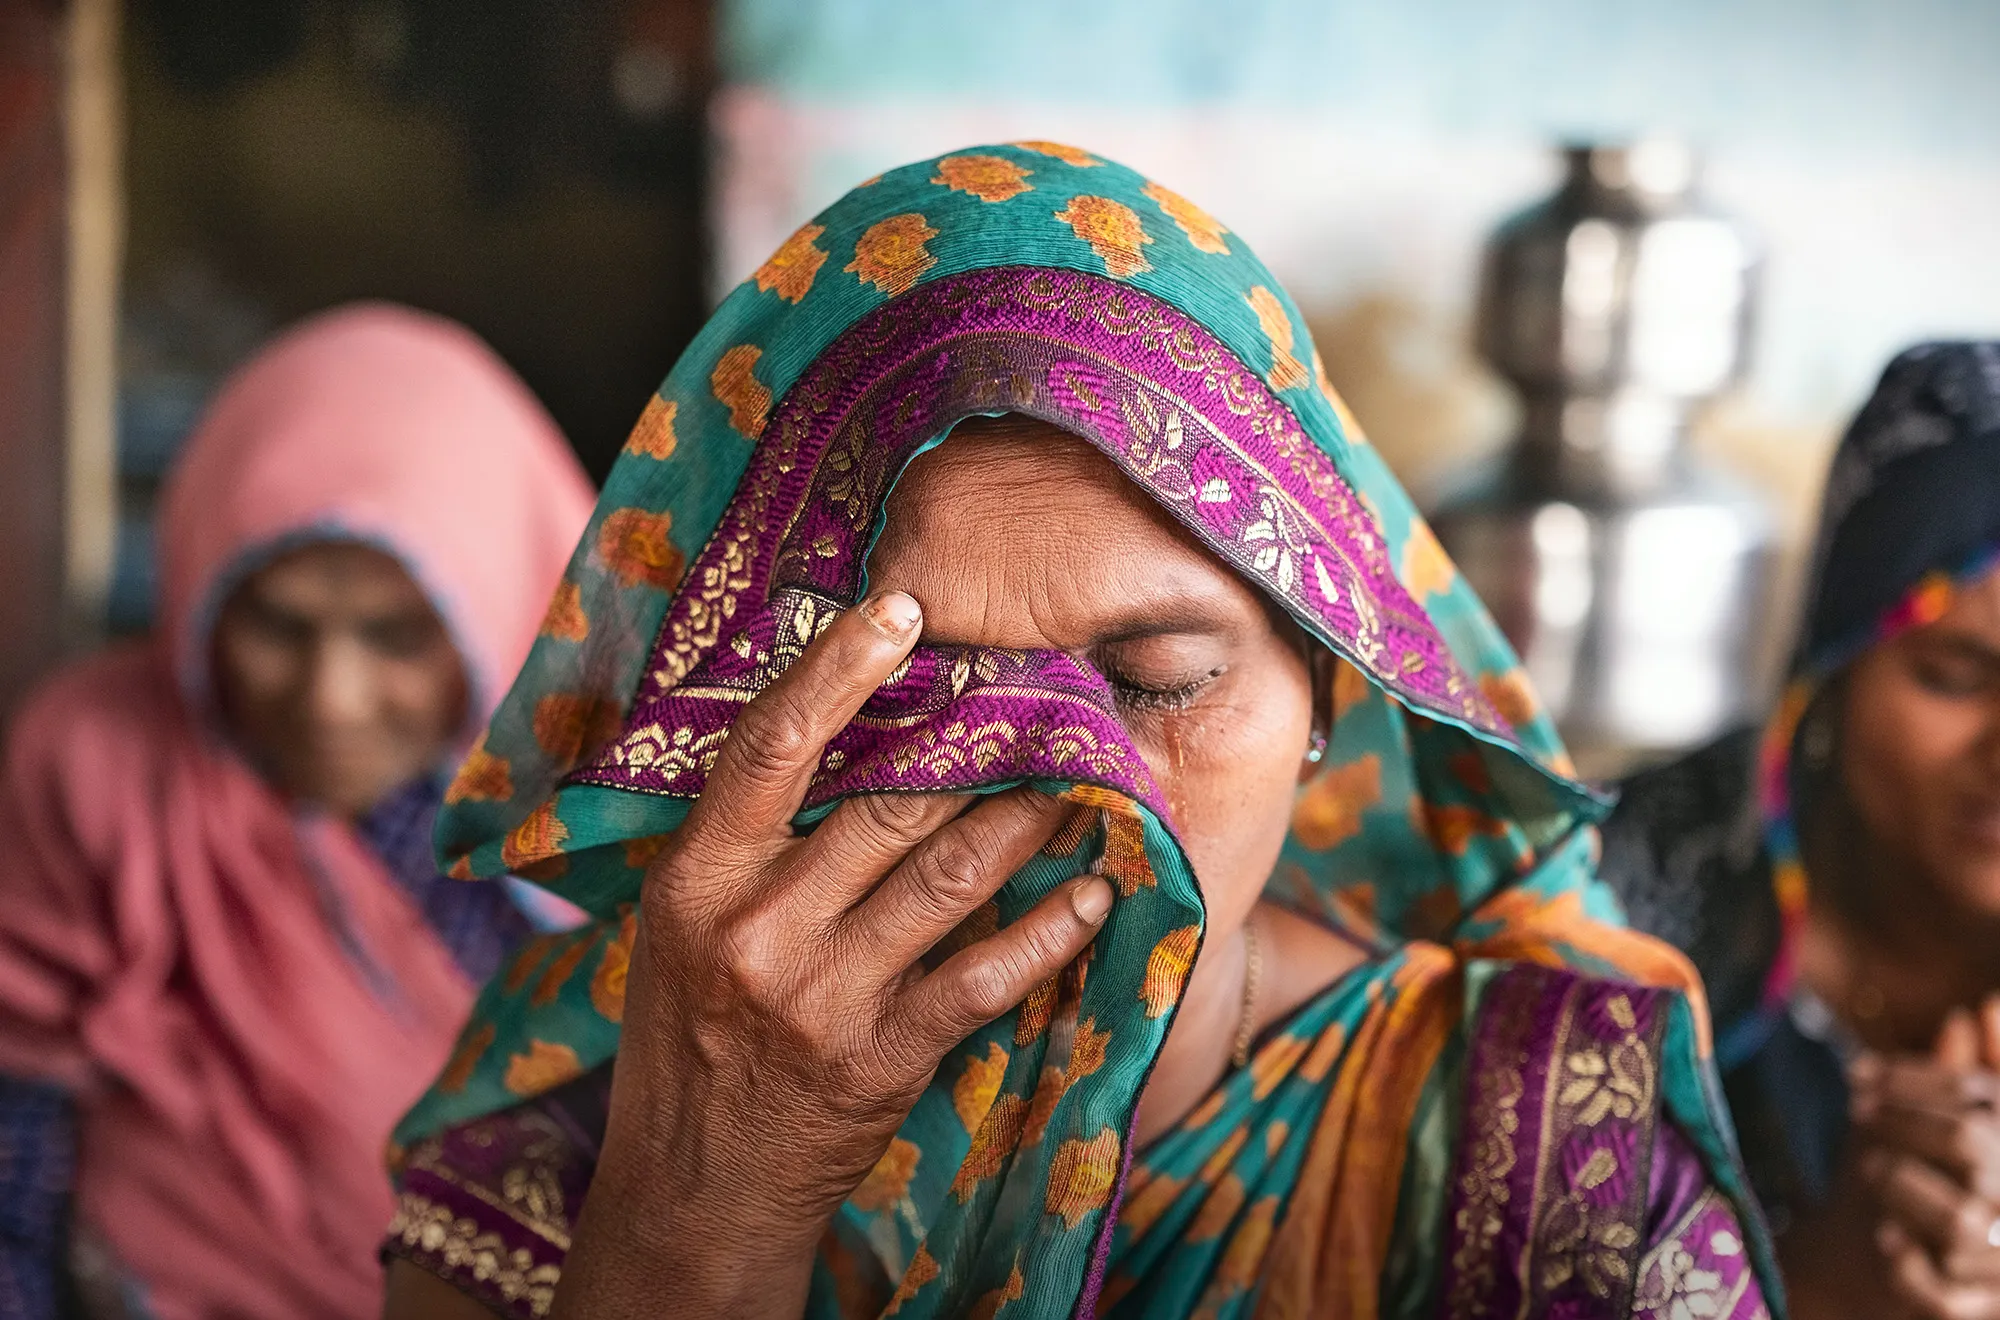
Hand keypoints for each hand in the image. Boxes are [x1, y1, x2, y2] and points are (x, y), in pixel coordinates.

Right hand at [552, 591, 1114, 1319]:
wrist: (694, 1182)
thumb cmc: (689, 1027)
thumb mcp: (681, 922)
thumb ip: (743, 837)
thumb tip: (830, 725)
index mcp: (696, 880)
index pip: (769, 747)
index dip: (837, 669)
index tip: (898, 607)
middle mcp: (757, 931)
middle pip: (887, 803)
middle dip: (978, 739)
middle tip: (1044, 688)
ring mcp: (823, 998)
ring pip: (951, 876)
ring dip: (1031, 816)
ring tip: (1088, 773)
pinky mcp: (883, 1058)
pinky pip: (985, 976)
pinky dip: (1049, 930)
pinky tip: (1095, 893)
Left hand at [1856, 1001, 1999, 1317]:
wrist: (1959, 1262)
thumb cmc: (1968, 1177)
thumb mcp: (1987, 1122)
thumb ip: (1985, 1075)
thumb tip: (1981, 1005)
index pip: (1977, 1100)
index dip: (1911, 1078)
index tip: (1856, 1071)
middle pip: (1970, 1146)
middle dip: (1902, 1122)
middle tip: (1859, 1113)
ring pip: (1959, 1223)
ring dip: (1901, 1187)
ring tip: (1874, 1169)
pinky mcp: (1984, 1311)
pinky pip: (1944, 1297)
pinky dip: (1909, 1268)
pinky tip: (1887, 1240)